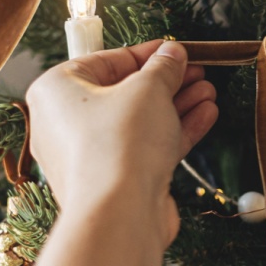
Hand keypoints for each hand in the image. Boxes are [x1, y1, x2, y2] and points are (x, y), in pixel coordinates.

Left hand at [25, 40, 216, 247]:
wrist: (119, 214)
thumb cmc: (119, 144)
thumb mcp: (148, 89)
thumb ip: (163, 68)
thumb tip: (173, 54)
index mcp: (56, 90)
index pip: (107, 61)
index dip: (148, 54)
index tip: (176, 50)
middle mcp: (65, 123)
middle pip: (124, 93)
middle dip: (168, 82)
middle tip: (198, 72)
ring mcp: (89, 155)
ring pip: (138, 122)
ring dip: (176, 106)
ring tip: (208, 93)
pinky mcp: (113, 181)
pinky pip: (144, 148)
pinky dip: (172, 132)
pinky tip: (204, 116)